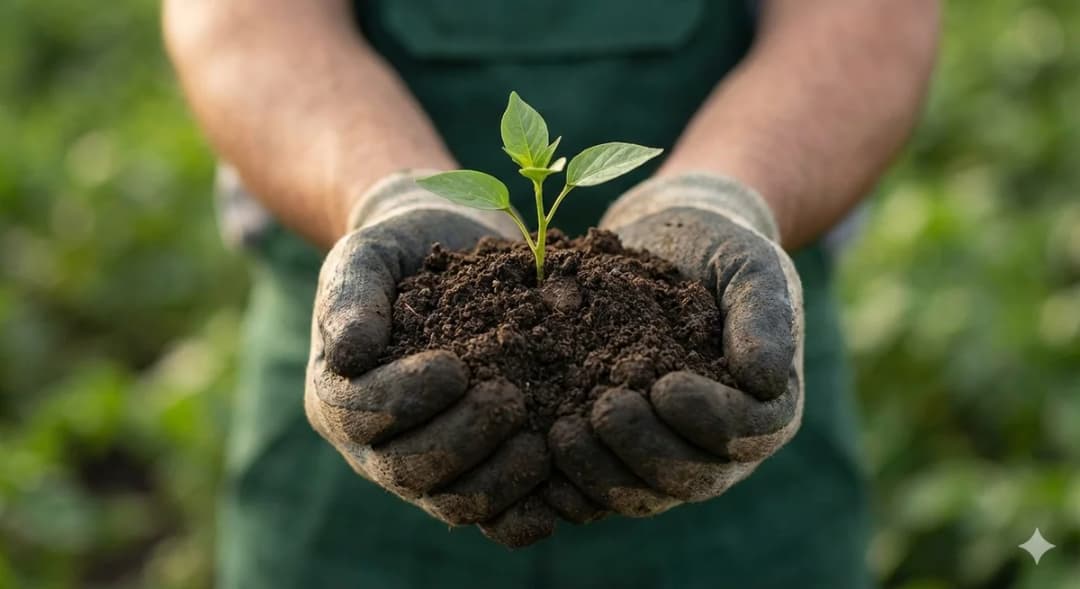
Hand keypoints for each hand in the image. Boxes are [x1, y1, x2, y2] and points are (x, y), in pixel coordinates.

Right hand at [304, 172, 556, 546]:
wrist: (453, 253)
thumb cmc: (403, 252)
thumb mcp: (367, 254)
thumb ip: (351, 297)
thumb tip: (348, 354)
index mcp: (338, 397)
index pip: (360, 415)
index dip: (405, 400)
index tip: (456, 367)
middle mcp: (376, 447)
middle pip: (407, 471)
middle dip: (460, 441)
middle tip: (509, 399)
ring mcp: (428, 469)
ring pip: (454, 503)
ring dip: (499, 481)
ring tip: (540, 443)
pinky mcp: (477, 475)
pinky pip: (496, 519)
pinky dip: (525, 513)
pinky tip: (557, 489)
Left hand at [547, 174, 803, 515]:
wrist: (664, 242)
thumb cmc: (717, 251)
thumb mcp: (750, 266)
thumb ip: (764, 315)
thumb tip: (766, 379)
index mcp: (765, 409)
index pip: (746, 434)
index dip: (709, 420)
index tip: (666, 387)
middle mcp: (720, 450)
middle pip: (690, 477)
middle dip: (645, 451)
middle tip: (603, 413)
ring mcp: (668, 458)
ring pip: (640, 493)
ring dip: (599, 473)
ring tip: (560, 434)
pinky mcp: (619, 457)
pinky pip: (598, 489)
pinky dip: (569, 485)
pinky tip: (537, 465)